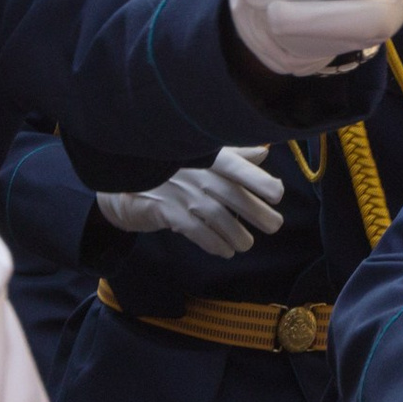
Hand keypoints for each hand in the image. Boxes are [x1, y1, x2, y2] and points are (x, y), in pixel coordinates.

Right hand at [95, 146, 285, 255]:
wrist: (125, 183)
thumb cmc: (172, 170)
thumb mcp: (202, 156)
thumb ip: (234, 154)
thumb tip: (264, 151)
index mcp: (209, 157)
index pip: (239, 167)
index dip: (260, 180)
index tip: (277, 194)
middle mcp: (198, 173)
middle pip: (234, 195)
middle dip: (258, 213)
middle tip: (274, 226)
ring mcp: (182, 193)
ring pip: (218, 217)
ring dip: (237, 234)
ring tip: (245, 244)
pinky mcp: (167, 212)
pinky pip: (197, 231)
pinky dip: (214, 243)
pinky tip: (224, 250)